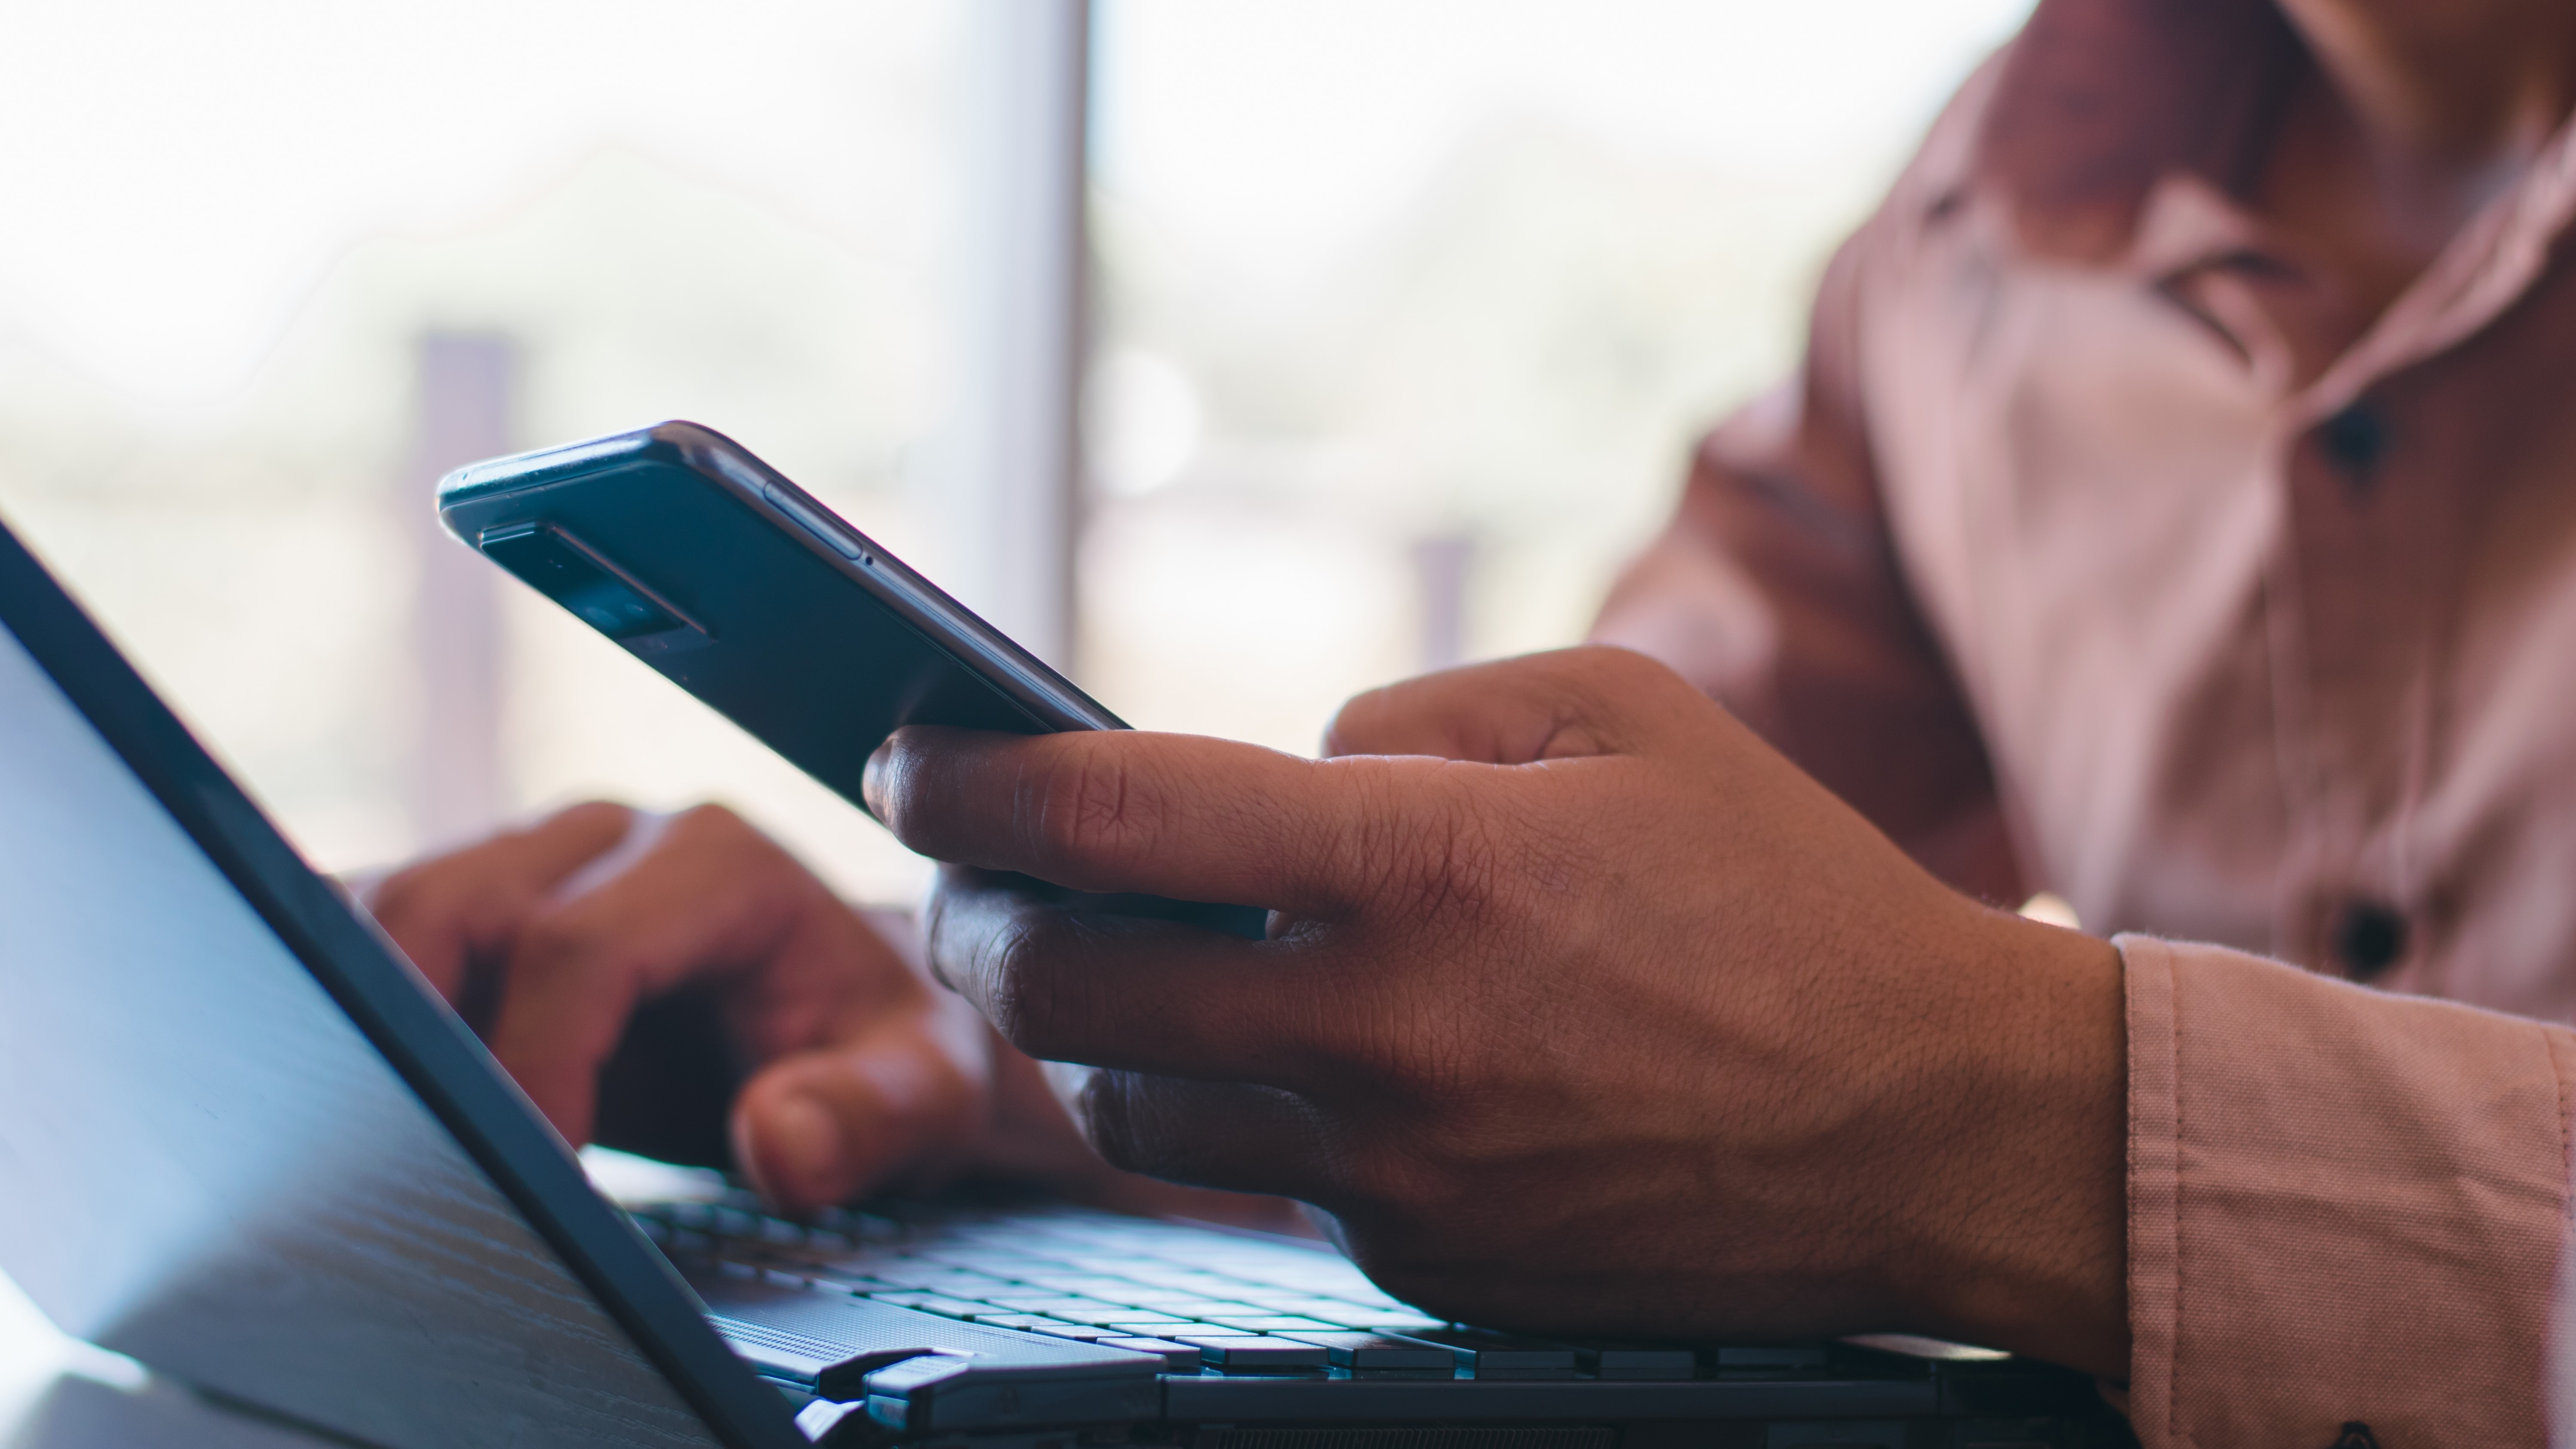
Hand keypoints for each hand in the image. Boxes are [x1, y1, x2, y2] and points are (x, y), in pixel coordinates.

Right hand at [358, 803, 1070, 1211]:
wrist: (860, 1022)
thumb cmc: (885, 1051)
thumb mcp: (926, 1092)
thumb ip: (870, 1116)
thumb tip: (780, 1142)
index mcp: (718, 863)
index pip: (575, 950)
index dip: (534, 1067)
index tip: (537, 1175)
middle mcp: (611, 841)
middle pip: (448, 909)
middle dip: (420, 1040)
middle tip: (427, 1164)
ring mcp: (532, 862)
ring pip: (385, 910)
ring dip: (369, 1017)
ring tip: (387, 1131)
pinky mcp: (477, 905)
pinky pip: (371, 929)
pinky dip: (347, 1001)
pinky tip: (357, 1085)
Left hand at [866, 646, 2128, 1373]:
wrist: (1930, 1122)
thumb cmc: (1784, 893)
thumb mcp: (1622, 715)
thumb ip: (1420, 719)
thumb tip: (1284, 767)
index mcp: (1431, 869)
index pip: (1111, 820)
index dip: (968, 780)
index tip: (905, 751)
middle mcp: (1388, 1033)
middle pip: (1065, 989)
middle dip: (978, 919)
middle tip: (976, 873)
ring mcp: (1398, 1171)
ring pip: (1131, 1110)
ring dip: (1096, 1033)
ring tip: (1141, 968)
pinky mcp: (1424, 1261)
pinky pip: (1267, 1181)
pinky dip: (1249, 1110)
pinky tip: (1322, 1057)